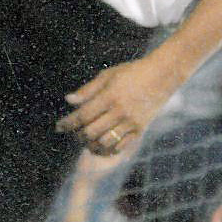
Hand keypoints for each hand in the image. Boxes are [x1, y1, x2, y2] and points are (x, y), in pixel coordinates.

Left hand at [56, 56, 180, 155]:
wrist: (162, 76)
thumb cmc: (131, 72)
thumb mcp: (107, 75)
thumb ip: (87, 90)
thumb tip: (69, 101)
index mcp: (110, 96)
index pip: (83, 115)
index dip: (68, 123)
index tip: (58, 127)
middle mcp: (120, 112)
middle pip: (92, 132)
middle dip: (78, 134)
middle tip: (73, 132)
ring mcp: (132, 122)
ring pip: (105, 142)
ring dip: (91, 144)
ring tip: (86, 139)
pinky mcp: (140, 130)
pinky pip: (121, 146)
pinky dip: (108, 149)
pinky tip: (101, 144)